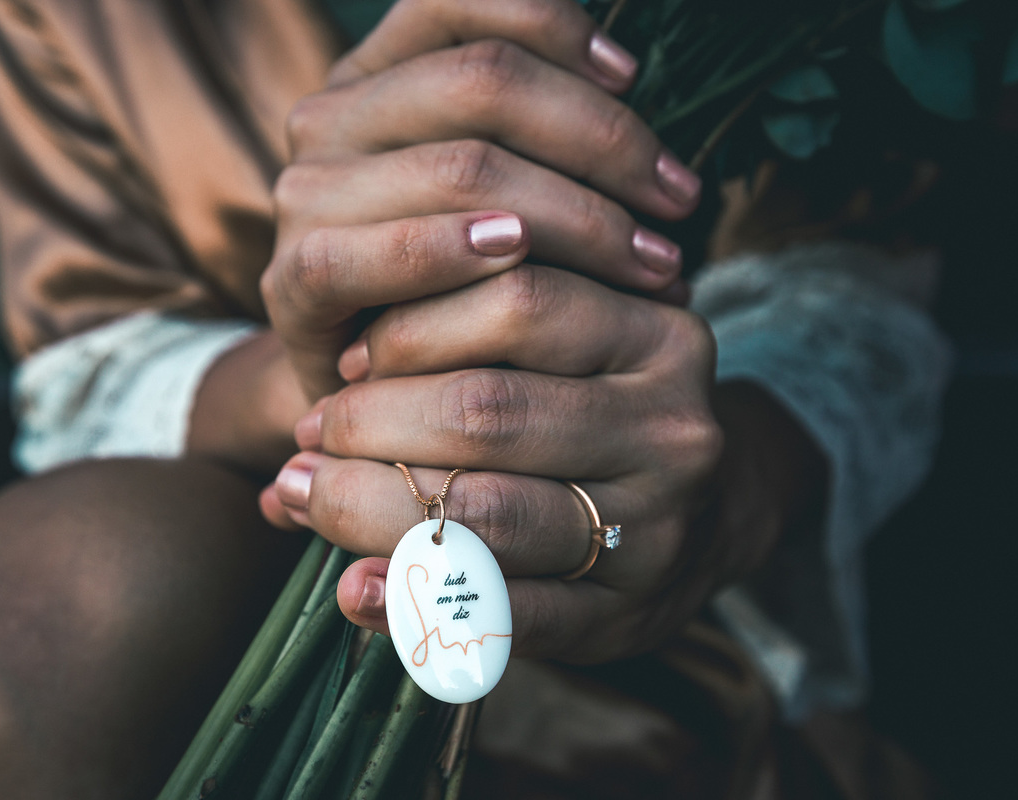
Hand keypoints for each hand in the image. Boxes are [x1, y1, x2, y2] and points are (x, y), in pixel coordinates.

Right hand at [262, 0, 700, 401]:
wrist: (380, 394)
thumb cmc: (465, 286)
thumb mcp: (506, 192)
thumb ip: (539, 132)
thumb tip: (629, 82)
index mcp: (379, 75)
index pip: (463, 4)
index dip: (558, 28)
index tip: (634, 81)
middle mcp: (331, 118)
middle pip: (484, 83)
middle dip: (602, 139)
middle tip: (678, 202)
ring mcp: (306, 196)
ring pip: (458, 164)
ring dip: (575, 214)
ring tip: (649, 262)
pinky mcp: (292, 280)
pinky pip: (372, 248)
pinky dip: (449, 250)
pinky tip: (517, 259)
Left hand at [264, 265, 728, 662]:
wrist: (711, 511)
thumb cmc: (605, 411)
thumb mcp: (576, 346)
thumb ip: (484, 325)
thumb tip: (336, 350)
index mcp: (659, 335)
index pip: (518, 304)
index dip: (409, 328)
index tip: (348, 358)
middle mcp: (671, 428)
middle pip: (488, 409)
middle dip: (370, 421)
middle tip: (311, 433)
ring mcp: (658, 528)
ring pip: (485, 510)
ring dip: (367, 505)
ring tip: (307, 492)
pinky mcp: (625, 613)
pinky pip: (506, 611)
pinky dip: (411, 600)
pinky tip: (354, 588)